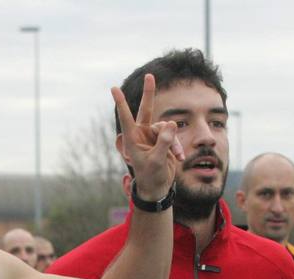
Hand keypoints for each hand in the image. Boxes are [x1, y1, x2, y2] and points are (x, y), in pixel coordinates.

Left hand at [112, 74, 184, 199]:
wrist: (157, 187)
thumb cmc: (152, 177)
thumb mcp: (157, 161)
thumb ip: (164, 143)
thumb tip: (172, 124)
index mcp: (133, 140)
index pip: (126, 118)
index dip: (121, 103)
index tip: (113, 88)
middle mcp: (142, 135)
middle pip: (146, 110)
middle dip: (149, 93)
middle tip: (149, 75)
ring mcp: (153, 136)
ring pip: (166, 127)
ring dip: (173, 141)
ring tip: (177, 156)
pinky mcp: (163, 140)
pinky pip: (173, 136)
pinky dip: (177, 146)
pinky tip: (180, 158)